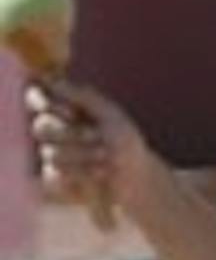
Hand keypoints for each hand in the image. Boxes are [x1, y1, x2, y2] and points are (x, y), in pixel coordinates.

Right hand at [25, 79, 152, 229]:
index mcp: (64, 110)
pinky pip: (55, 176)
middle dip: (72, 133)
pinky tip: (99, 173)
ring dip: (84, 156)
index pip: (35, 99)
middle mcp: (53, 131)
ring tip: (106, 157)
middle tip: (98, 137)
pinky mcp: (53, 180)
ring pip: (51, 153)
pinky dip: (82, 174)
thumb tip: (51, 80)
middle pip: (41, 127)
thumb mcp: (110, 115)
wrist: (136, 176)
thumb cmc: (125, 140)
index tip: (70, 112)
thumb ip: (82, 96)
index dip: (43, 102)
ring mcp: (50, 155)